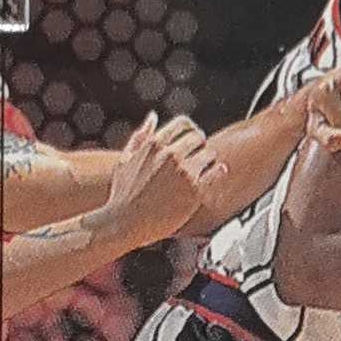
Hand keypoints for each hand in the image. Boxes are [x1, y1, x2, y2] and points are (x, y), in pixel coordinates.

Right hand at [103, 113, 221, 244]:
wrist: (124, 223)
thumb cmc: (122, 195)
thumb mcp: (125, 160)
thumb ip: (140, 136)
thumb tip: (153, 117)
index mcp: (154, 144)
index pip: (183, 123)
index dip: (190, 130)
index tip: (192, 139)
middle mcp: (170, 155)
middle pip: (198, 137)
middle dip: (200, 145)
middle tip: (199, 155)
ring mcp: (183, 172)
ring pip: (209, 153)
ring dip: (208, 160)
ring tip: (203, 169)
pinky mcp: (194, 190)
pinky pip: (216, 172)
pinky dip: (218, 171)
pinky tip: (217, 174)